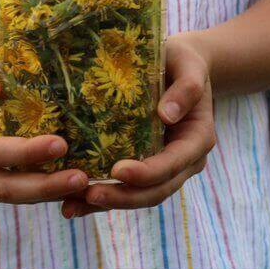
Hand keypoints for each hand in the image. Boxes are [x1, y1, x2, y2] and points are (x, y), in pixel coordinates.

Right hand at [0, 54, 89, 205]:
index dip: (23, 153)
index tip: (60, 143)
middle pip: (3, 188)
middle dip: (44, 186)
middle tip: (81, 177)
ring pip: (17, 200)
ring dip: (52, 195)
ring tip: (87, 186)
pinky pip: (24, 199)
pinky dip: (51, 196)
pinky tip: (78, 191)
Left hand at [61, 35, 214, 219]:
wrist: (180, 69)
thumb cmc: (183, 61)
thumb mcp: (189, 64)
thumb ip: (186, 88)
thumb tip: (166, 114)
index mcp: (197, 139)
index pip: (172, 164)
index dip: (147, 173)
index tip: (117, 170)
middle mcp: (184, 162)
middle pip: (155, 191)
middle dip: (123, 197)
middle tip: (89, 194)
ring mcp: (166, 170)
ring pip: (139, 197)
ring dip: (107, 204)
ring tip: (73, 207)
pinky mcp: (146, 170)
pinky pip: (126, 191)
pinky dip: (101, 200)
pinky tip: (73, 205)